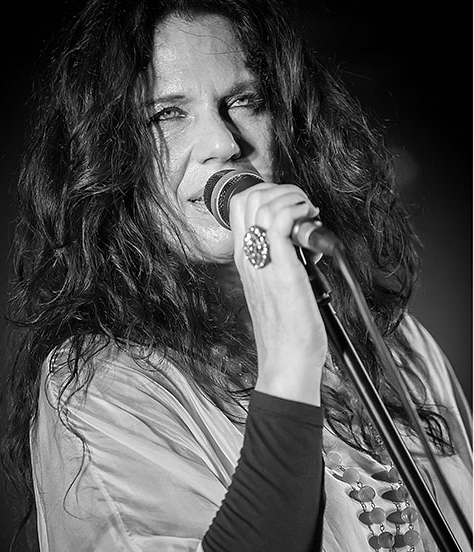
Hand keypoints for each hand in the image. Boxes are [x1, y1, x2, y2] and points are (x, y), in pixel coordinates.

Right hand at [229, 183, 327, 404]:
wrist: (287, 360)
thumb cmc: (288, 331)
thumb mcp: (280, 286)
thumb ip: (287, 260)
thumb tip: (307, 238)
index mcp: (246, 259)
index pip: (240, 206)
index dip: (268, 194)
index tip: (293, 207)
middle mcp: (248, 256)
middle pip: (249, 197)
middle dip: (282, 190)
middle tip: (304, 208)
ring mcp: (262, 261)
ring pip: (262, 202)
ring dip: (293, 198)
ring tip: (309, 215)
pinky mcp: (281, 268)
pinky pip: (280, 221)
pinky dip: (298, 211)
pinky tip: (311, 224)